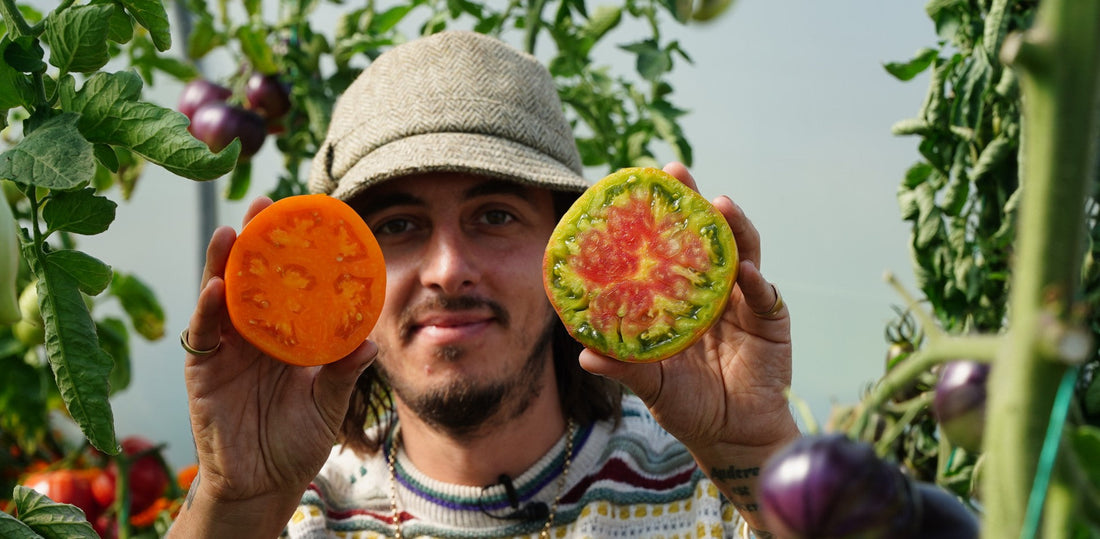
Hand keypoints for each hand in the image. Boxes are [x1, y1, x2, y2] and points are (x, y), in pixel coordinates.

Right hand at [176, 196, 376, 531]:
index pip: (288, 283)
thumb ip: (344, 373)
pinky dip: (207, 311)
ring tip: (232, 232)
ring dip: (224, 264)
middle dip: (254, 240)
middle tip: (264, 204)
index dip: (293, 252)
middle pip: (251, 277)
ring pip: (221, 296)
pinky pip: (204, 335)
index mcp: (286, 333)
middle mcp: (254, 333)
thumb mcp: (329, 403)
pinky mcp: (203, 372)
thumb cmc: (297, 440)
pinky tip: (215, 287)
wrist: (265, 483)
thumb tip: (372, 344)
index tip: (307, 216)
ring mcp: (226, 349)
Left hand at [578, 163, 797, 528]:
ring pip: (740, 253)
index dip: (654, 218)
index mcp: (679, 297)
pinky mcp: (771, 319)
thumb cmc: (688, 404)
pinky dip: (756, 283)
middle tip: (675, 172)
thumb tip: (584, 352)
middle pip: (704, 237)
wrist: (732, 436)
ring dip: (732, 227)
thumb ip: (624, 367)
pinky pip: (765, 296)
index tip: (634, 187)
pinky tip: (747, 274)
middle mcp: (711, 289)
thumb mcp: (652, 383)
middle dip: (693, 202)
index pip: (666, 248)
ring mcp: (743, 299)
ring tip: (720, 205)